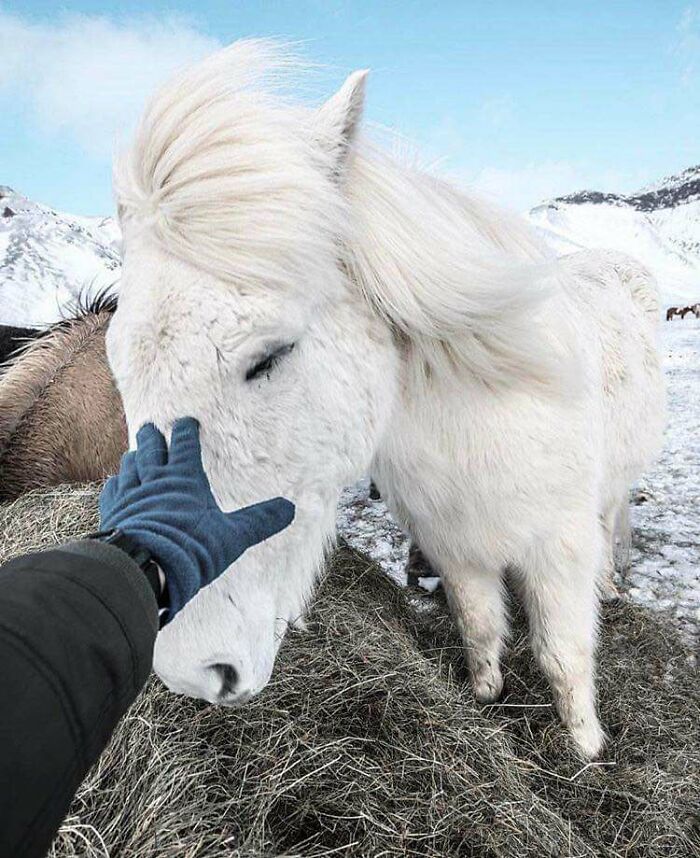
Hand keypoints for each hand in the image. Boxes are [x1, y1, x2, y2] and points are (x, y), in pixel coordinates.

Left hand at [99, 418, 293, 620]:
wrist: (145, 568)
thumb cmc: (192, 549)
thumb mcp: (233, 536)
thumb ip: (259, 521)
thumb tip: (290, 509)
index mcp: (184, 478)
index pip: (185, 444)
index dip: (186, 430)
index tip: (187, 422)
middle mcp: (154, 480)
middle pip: (150, 448)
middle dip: (152, 435)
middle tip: (150, 427)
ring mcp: (130, 495)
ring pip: (129, 465)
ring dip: (134, 457)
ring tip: (135, 454)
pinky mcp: (113, 512)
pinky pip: (112, 490)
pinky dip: (115, 482)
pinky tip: (115, 483)